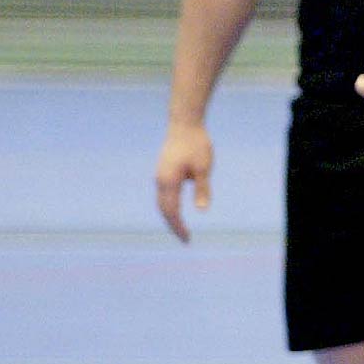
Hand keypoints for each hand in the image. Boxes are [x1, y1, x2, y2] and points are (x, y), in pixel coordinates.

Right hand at [155, 123, 213, 242]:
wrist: (184, 124)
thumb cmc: (196, 144)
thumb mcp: (203, 167)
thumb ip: (202, 189)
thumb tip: (202, 210)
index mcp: (169, 181)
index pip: (172, 211)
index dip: (179, 226)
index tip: (187, 239)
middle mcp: (160, 180)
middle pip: (164, 210)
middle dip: (173, 225)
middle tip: (185, 239)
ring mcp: (159, 176)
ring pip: (161, 203)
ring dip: (170, 217)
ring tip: (180, 229)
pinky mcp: (162, 172)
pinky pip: (163, 195)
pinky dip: (168, 207)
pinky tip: (176, 212)